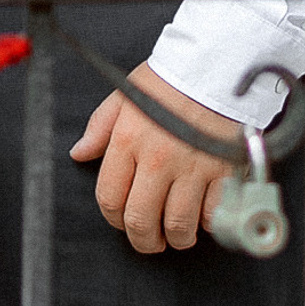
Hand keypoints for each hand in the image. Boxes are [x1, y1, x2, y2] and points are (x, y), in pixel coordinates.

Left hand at [69, 65, 240, 253]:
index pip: (110, 198)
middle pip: (142, 221)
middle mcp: (158, 159)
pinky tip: (205, 215)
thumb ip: (100, 127)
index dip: (113, 219)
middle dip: (143, 240)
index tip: (122, 221)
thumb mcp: (126, 95)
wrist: (218, 65)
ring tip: (178, 235)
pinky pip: (214, 213)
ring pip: (179, 225)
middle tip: (150, 240)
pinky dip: (209, 222)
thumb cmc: (171, 79)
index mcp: (128, 141)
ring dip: (176, 238)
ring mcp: (193, 167)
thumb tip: (80, 153)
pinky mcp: (224, 170)